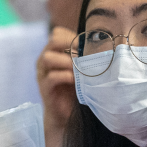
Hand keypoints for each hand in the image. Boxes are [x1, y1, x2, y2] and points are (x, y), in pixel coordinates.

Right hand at [37, 26, 78, 146]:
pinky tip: (76, 80)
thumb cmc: (76, 87)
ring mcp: (42, 74)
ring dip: (67, 61)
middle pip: (52, 41)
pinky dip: (65, 76)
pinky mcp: (44, 88)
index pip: (57, 33)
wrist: (66, 114)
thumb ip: (84, 55)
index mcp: (53, 52)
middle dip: (70, 44)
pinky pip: (52, 77)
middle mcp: (44, 60)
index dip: (71, 35)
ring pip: (48, 57)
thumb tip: (104, 42)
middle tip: (84, 53)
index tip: (87, 43)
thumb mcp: (80, 68)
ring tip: (79, 68)